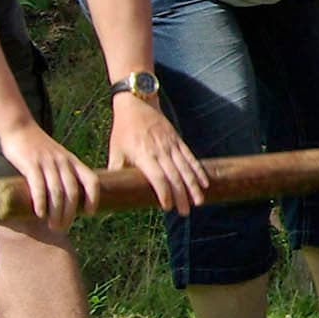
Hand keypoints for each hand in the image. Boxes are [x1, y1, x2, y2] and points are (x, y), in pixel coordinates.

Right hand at [0, 123, 99, 224]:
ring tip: (53, 225)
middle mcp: (64, 162)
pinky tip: (40, 214)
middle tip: (63, 228)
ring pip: (57, 192)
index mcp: (73, 161)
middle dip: (70, 213)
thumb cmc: (38, 147)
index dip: (94, 198)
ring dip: (56, 212)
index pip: (91, 180)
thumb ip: (62, 174)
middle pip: (73, 192)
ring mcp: (48, 163)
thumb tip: (63, 199)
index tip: (91, 213)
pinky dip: (41, 201)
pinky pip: (38, 186)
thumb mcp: (57, 157)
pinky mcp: (31, 164)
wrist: (19, 127)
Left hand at [108, 95, 208, 214]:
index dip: (164, 192)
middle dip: (181, 195)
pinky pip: (191, 158)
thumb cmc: (123, 130)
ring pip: (185, 169)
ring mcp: (171, 145)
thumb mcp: (115, 150)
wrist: (137, 105)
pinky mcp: (178, 141)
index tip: (167, 207)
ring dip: (193, 186)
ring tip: (199, 202)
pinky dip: (198, 171)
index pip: (157, 177)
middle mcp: (160, 151)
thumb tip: (113, 191)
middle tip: (185, 212)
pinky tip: (205, 183)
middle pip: (174, 176)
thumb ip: (117, 170)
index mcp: (143, 155)